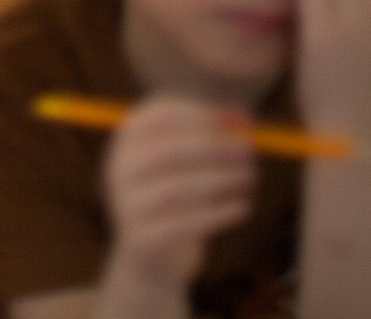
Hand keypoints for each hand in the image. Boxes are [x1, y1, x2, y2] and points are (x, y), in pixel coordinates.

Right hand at [101, 96, 256, 294]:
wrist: (150, 256)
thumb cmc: (177, 198)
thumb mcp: (189, 164)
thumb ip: (212, 136)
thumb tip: (242, 114)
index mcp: (127, 143)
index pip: (156, 117)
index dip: (196, 115)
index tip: (231, 123)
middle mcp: (120, 171)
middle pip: (168, 152)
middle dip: (214, 148)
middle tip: (249, 150)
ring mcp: (128, 206)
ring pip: (177, 190)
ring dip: (221, 180)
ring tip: (249, 177)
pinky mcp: (143, 239)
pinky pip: (185, 225)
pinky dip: (219, 214)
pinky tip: (242, 207)